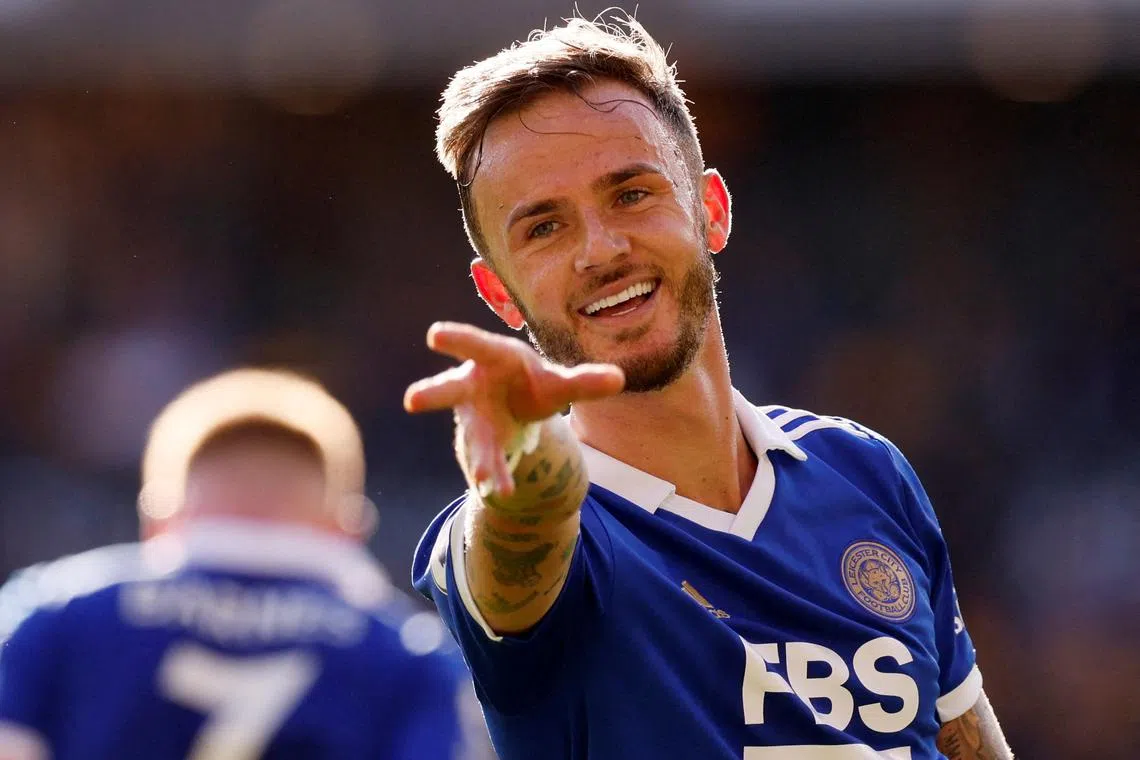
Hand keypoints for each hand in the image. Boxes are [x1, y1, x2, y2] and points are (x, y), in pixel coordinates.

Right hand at [404, 322, 623, 497]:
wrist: (518, 408)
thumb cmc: (531, 381)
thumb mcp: (557, 382)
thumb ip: (584, 382)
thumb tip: (620, 379)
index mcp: (494, 358)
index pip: (476, 345)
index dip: (456, 339)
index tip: (434, 334)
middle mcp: (473, 386)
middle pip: (449, 389)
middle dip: (433, 394)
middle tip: (412, 401)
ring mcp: (473, 418)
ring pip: (473, 438)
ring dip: (478, 458)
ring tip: (483, 481)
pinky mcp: (480, 444)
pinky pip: (486, 460)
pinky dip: (494, 476)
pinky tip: (498, 494)